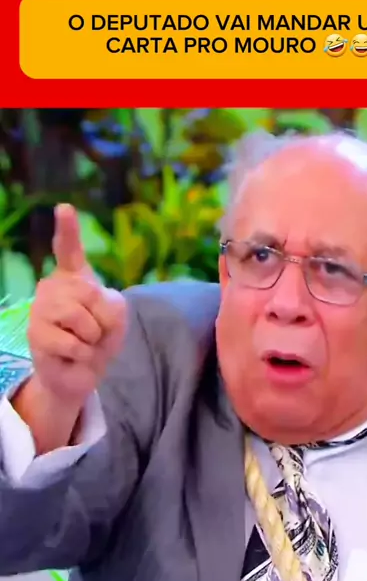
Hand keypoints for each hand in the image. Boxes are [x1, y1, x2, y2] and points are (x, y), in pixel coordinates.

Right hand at [27, 203, 126, 407]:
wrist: (81, 372)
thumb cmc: (98, 339)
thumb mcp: (116, 317)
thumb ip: (108, 305)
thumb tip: (79, 316)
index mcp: (74, 276)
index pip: (69, 248)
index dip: (67, 229)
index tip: (64, 208)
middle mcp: (53, 286)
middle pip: (91, 294)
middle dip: (103, 320)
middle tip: (94, 332)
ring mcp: (41, 308)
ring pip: (81, 318)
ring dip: (92, 338)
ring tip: (83, 342)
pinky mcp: (36, 333)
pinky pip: (74, 343)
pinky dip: (83, 355)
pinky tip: (72, 355)